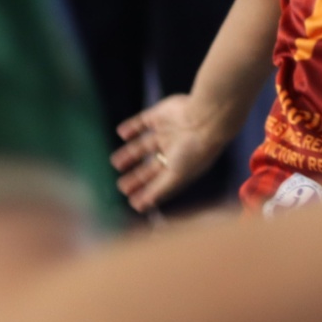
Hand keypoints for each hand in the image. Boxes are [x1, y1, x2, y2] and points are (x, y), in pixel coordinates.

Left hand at [113, 94, 236, 211]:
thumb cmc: (195, 150)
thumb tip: (141, 207)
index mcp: (182, 164)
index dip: (147, 190)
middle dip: (137, 176)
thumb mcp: (176, 176)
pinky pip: (141, 122)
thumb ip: (158, 190)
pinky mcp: (159, 115)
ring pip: (144, 145)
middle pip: (151, 164)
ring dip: (130, 154)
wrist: (205, 118)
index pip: (161, 180)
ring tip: (116, 162)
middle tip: (121, 186)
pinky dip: (131, 127)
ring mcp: (167, 132)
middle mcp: (175, 149)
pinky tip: (122, 133)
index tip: (132, 200)